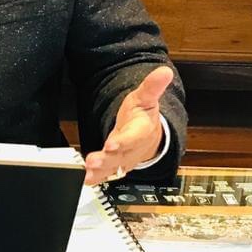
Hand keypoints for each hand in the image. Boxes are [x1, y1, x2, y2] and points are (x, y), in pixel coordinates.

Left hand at [84, 66, 173, 186]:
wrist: (149, 136)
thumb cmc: (143, 116)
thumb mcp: (146, 97)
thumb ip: (153, 86)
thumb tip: (165, 71)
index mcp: (141, 130)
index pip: (134, 137)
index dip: (124, 141)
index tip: (112, 144)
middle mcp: (133, 148)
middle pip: (121, 156)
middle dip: (107, 160)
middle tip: (93, 161)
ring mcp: (124, 159)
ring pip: (113, 167)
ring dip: (100, 171)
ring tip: (87, 173)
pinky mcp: (115, 165)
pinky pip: (106, 173)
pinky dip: (96, 177)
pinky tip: (85, 179)